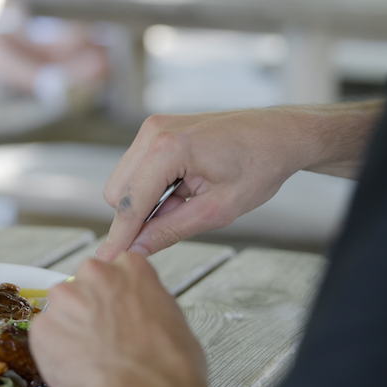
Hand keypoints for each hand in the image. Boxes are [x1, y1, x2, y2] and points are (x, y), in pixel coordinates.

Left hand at [29, 253, 212, 386]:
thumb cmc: (169, 363)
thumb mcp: (172, 317)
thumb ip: (144, 303)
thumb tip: (137, 314)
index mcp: (129, 266)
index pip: (113, 272)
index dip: (114, 298)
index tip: (117, 315)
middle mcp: (93, 273)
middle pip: (82, 286)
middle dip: (87, 310)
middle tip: (103, 339)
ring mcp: (65, 298)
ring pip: (60, 312)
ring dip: (69, 330)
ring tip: (91, 359)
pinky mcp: (43, 326)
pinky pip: (44, 339)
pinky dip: (55, 354)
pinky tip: (79, 370)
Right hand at [97, 109, 310, 260]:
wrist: (279, 134)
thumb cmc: (259, 165)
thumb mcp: (217, 210)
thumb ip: (171, 230)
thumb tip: (137, 249)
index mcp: (168, 148)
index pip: (129, 203)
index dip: (120, 235)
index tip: (107, 259)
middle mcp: (153, 132)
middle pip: (116, 192)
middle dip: (136, 216)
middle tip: (177, 221)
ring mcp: (153, 127)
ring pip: (124, 181)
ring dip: (145, 201)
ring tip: (187, 201)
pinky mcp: (157, 129)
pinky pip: (137, 168)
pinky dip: (152, 187)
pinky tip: (184, 188)